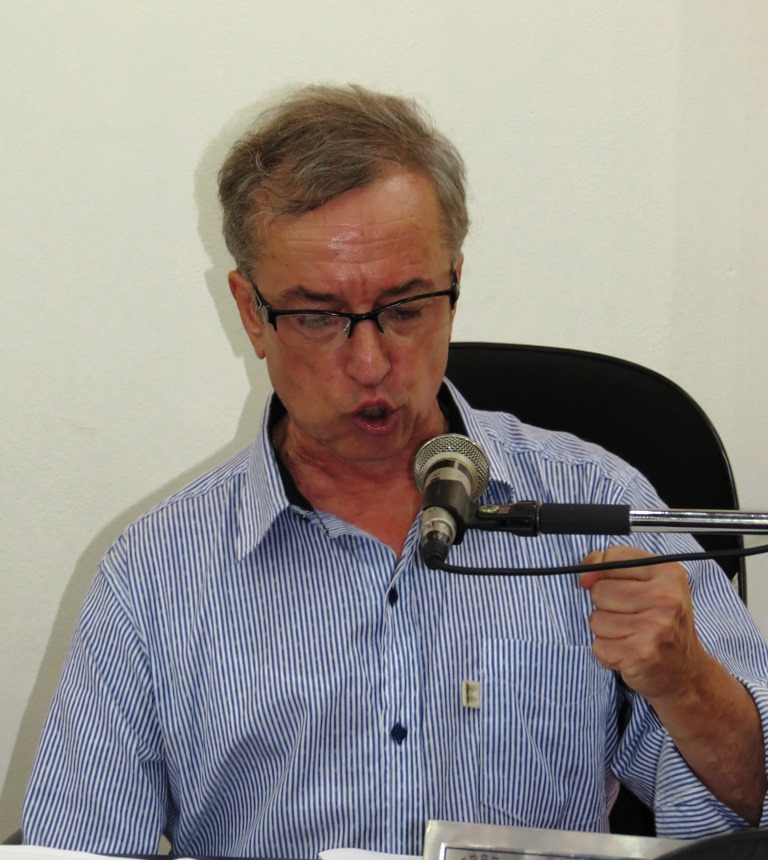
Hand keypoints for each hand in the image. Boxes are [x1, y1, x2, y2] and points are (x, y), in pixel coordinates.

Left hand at [579, 546, 706, 701]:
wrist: (686, 673)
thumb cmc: (661, 624)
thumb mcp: (648, 585)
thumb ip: (611, 569)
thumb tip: (585, 576)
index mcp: (668, 573)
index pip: (612, 558)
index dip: (605, 573)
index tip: (617, 586)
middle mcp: (666, 599)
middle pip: (600, 589)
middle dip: (606, 606)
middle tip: (631, 618)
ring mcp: (655, 627)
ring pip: (596, 619)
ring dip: (606, 631)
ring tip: (631, 637)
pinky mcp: (640, 654)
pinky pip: (598, 646)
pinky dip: (607, 653)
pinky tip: (629, 653)